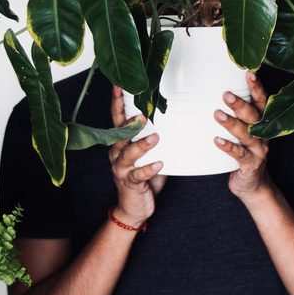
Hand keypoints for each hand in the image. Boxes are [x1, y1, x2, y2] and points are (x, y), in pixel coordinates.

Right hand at [108, 86, 165, 227]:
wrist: (134, 208)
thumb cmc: (144, 177)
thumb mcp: (150, 154)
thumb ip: (157, 138)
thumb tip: (176, 118)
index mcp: (121, 142)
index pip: (118, 118)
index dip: (118, 102)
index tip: (119, 85)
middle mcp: (117, 153)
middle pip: (120, 133)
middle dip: (129, 122)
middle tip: (142, 113)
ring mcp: (121, 168)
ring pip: (128, 153)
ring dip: (141, 144)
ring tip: (155, 137)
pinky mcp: (129, 183)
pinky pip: (138, 175)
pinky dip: (149, 169)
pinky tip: (160, 164)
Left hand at [215, 72, 270, 198]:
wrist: (252, 184)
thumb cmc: (244, 152)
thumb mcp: (243, 132)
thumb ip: (236, 115)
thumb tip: (212, 93)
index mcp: (263, 123)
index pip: (262, 102)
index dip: (257, 88)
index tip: (248, 73)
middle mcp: (263, 134)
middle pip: (254, 116)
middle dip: (241, 104)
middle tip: (226, 95)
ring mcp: (258, 150)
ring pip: (246, 134)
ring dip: (231, 123)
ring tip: (217, 114)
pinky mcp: (250, 164)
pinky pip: (239, 154)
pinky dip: (228, 147)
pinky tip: (217, 141)